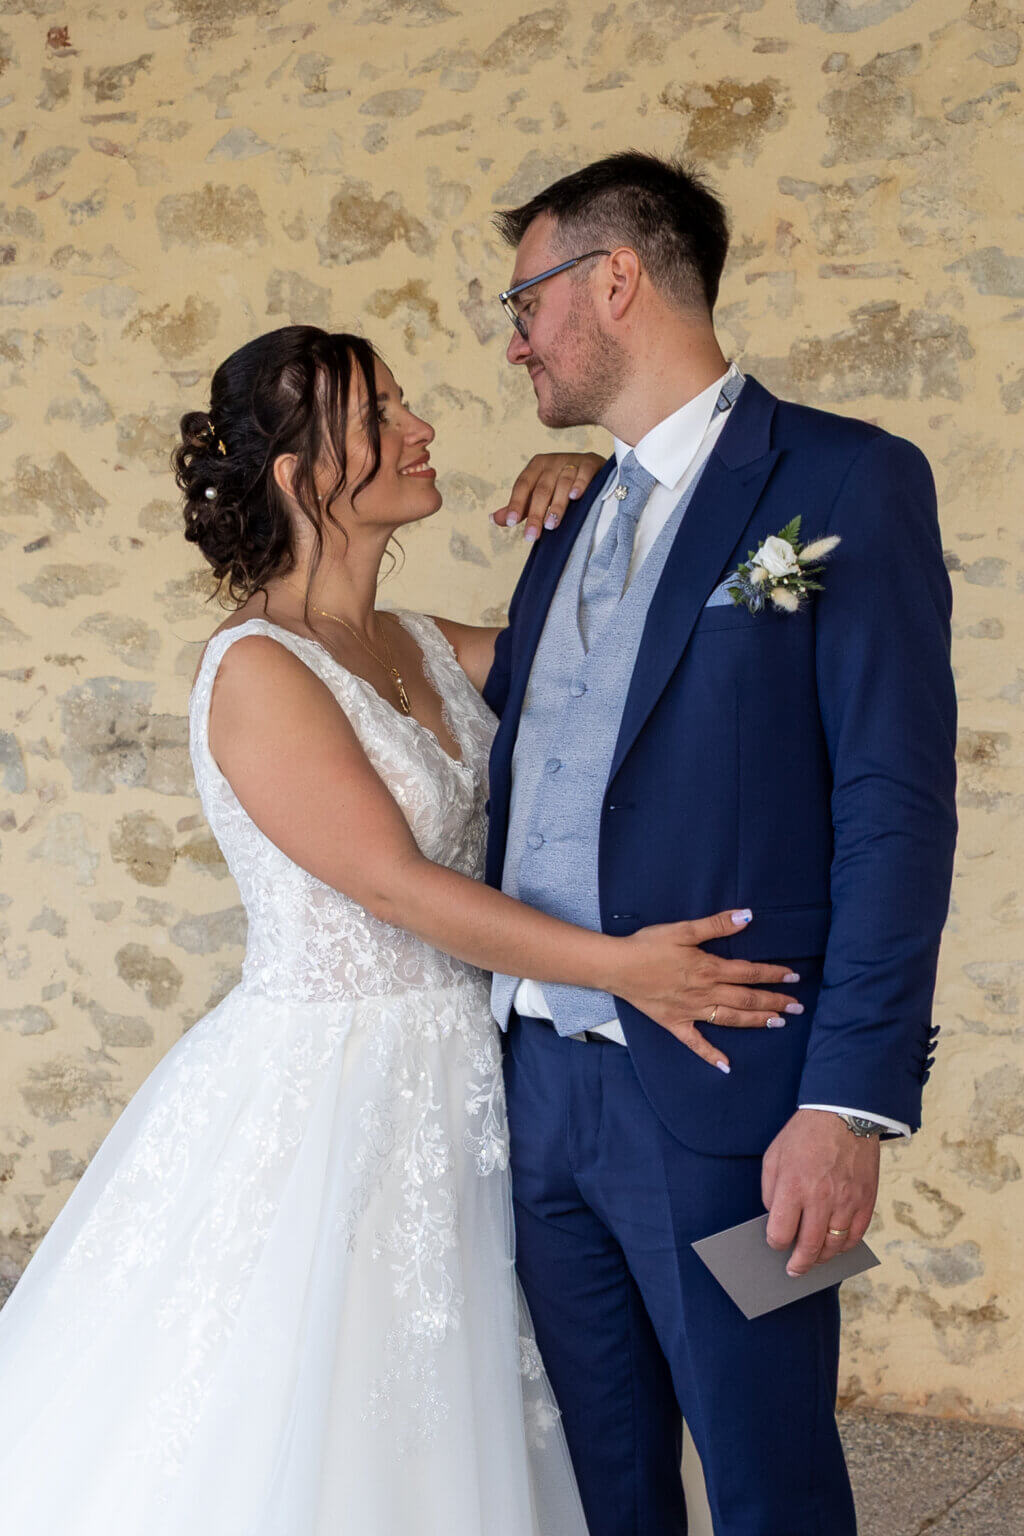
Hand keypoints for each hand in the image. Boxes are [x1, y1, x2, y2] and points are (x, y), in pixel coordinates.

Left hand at [492, 452, 606, 541]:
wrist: (592, 470)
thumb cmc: (559, 485)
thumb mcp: (537, 494)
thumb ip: (519, 507)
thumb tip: (493, 519)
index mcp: (536, 466)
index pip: (522, 485)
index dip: (516, 504)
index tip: (510, 523)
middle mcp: (552, 461)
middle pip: (541, 489)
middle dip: (535, 514)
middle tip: (532, 536)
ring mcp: (572, 460)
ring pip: (562, 483)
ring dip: (557, 505)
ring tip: (551, 525)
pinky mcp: (591, 463)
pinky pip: (584, 473)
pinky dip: (580, 484)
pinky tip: (575, 497)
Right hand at [611, 909, 801, 1071]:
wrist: (617, 966)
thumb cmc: (648, 945)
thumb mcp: (683, 929)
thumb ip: (717, 924)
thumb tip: (748, 917)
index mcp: (708, 969)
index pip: (749, 973)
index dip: (773, 974)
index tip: (794, 976)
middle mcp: (704, 993)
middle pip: (746, 999)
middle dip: (774, 1002)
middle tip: (798, 1006)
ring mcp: (691, 1011)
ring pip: (730, 1019)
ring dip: (755, 1022)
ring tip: (777, 1023)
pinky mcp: (675, 1023)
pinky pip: (695, 1043)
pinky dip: (711, 1055)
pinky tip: (726, 1066)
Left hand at [762, 1109, 879, 1276]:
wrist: (845, 1114)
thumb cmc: (805, 1134)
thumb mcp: (774, 1155)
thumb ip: (770, 1189)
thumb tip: (775, 1217)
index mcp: (793, 1187)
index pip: (780, 1233)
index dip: (775, 1243)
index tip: (776, 1244)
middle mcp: (820, 1199)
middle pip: (808, 1247)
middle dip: (799, 1264)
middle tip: (794, 1271)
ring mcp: (846, 1202)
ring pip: (834, 1246)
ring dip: (822, 1258)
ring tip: (815, 1260)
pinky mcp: (866, 1200)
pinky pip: (856, 1235)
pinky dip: (845, 1246)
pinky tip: (836, 1246)